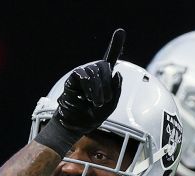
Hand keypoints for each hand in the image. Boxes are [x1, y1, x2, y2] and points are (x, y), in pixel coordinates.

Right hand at [36, 29, 124, 157]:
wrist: (76, 125)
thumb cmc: (92, 115)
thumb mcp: (110, 105)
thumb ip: (117, 89)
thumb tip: (117, 72)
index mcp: (104, 78)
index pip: (110, 59)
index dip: (115, 45)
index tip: (120, 32)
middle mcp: (93, 72)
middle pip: (105, 66)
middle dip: (108, 84)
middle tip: (105, 101)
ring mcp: (83, 73)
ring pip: (96, 71)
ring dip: (100, 89)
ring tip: (97, 103)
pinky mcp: (74, 77)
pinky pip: (84, 75)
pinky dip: (89, 87)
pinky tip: (88, 98)